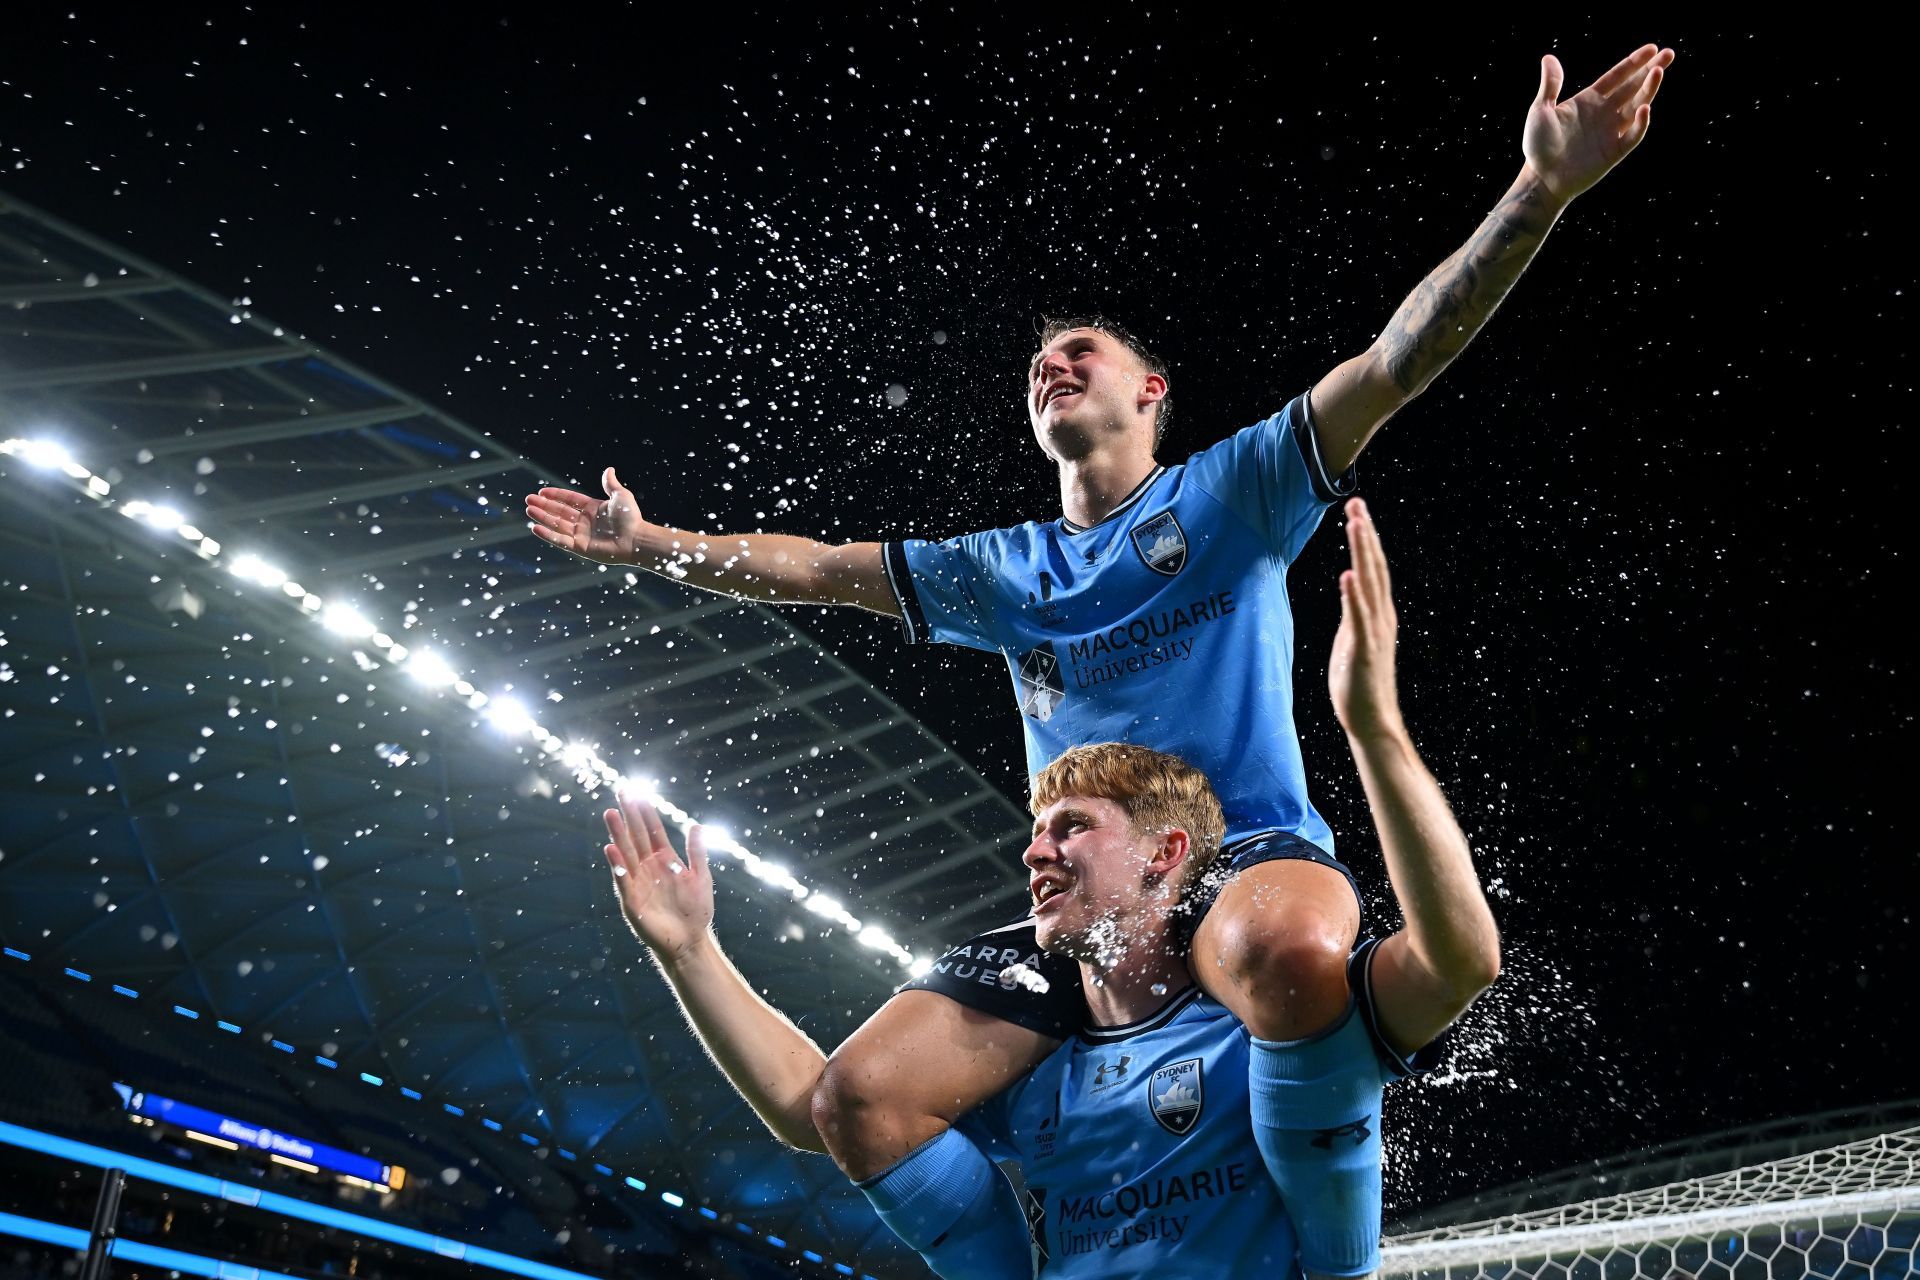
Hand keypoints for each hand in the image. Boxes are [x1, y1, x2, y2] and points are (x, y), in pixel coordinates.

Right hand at [526, 467, 649, 565]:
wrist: (636, 539)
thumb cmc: (631, 518)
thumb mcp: (620, 496)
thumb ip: (610, 484)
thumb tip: (609, 469)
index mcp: (592, 508)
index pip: (569, 500)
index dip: (555, 495)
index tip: (541, 492)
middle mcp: (585, 521)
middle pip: (560, 512)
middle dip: (544, 505)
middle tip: (528, 500)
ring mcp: (582, 535)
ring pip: (557, 525)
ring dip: (543, 517)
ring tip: (529, 510)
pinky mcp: (580, 548)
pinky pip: (560, 540)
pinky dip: (548, 535)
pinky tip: (535, 527)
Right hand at [603, 790, 714, 965]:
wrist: (690, 940)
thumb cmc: (696, 909)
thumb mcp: (701, 877)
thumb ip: (697, 852)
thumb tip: (696, 825)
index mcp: (665, 859)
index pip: (653, 830)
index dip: (646, 811)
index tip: (639, 791)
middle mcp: (648, 867)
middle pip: (636, 836)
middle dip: (629, 814)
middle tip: (621, 791)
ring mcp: (638, 882)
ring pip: (626, 853)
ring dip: (618, 834)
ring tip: (611, 814)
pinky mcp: (632, 900)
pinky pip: (623, 880)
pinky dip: (617, 865)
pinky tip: (611, 849)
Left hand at [1328, 498, 1403, 739]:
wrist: (1371, 720)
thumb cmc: (1359, 683)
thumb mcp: (1353, 639)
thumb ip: (1354, 613)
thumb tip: (1351, 589)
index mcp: (1377, 613)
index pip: (1372, 569)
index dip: (1366, 539)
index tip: (1358, 511)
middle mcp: (1380, 617)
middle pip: (1373, 568)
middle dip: (1364, 535)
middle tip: (1357, 504)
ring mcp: (1373, 632)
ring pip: (1368, 584)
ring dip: (1362, 553)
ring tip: (1356, 525)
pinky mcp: (1362, 649)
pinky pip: (1357, 618)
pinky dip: (1353, 595)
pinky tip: (1347, 575)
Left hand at [1523, 44, 1673, 204]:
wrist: (1541, 179)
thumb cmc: (1537, 145)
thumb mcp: (1540, 111)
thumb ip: (1550, 85)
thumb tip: (1548, 57)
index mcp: (1590, 100)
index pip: (1617, 76)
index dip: (1634, 63)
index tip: (1652, 48)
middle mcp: (1604, 113)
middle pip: (1633, 87)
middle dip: (1651, 70)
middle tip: (1669, 53)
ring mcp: (1611, 132)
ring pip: (1637, 106)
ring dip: (1648, 90)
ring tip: (1658, 72)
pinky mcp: (1614, 152)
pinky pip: (1633, 135)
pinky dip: (1641, 123)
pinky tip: (1645, 108)